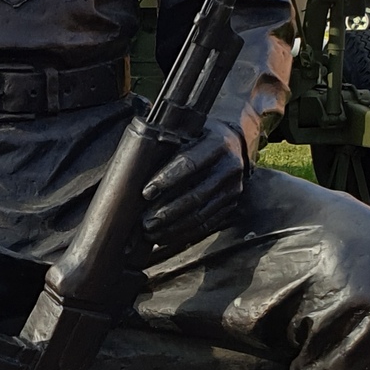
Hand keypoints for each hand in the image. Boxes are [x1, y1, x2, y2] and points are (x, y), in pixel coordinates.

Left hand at [140, 124, 246, 255]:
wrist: (234, 142)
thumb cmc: (199, 136)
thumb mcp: (188, 132)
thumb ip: (169, 147)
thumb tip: (134, 170)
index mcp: (217, 143)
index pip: (190, 163)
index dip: (167, 179)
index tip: (146, 193)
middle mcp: (230, 166)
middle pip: (196, 195)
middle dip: (168, 211)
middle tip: (145, 222)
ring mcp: (233, 187)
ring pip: (201, 214)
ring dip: (173, 227)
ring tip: (150, 233)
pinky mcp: (231, 204)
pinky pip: (206, 224)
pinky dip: (184, 234)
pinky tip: (166, 237)